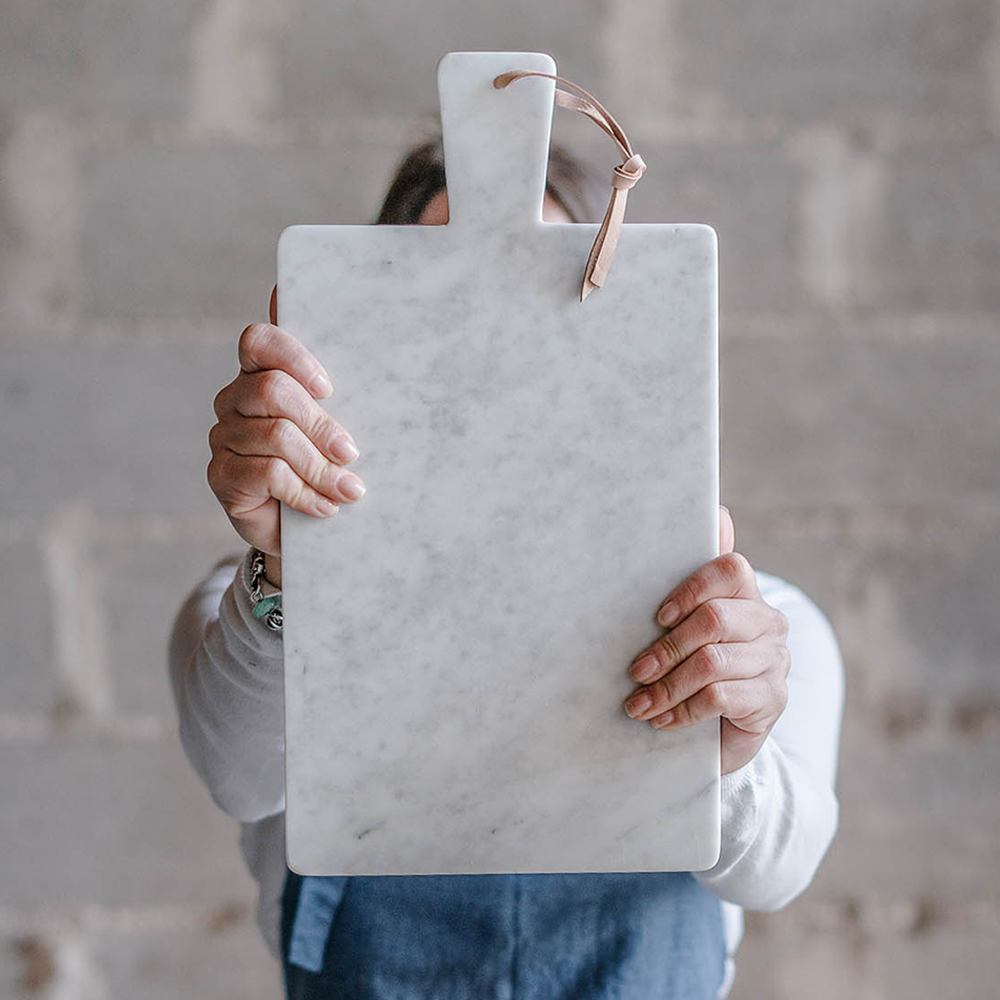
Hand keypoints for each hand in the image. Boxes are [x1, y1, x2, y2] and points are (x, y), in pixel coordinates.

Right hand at [207, 287, 364, 574]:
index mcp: (260, 374)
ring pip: (276, 437)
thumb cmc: (322, 463)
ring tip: (349, 490)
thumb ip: (328, 384)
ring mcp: (223, 436)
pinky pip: (268, 474)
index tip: (329, 388)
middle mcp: (234, 399)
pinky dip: (305, 493)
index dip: (293, 357)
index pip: (259, 341)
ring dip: (321, 468)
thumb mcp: (333, 423)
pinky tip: (326, 507)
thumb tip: (303, 304)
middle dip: (321, 424)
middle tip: (351, 453)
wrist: (303, 525)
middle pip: (273, 391)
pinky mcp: (221, 475)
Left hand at [621, 507, 790, 774]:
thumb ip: (695, 578)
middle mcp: (768, 623)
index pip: (730, 569)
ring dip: (667, 686)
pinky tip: (662, 720)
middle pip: (714, 619)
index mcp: (746, 594)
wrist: (725, 731)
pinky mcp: (773, 700)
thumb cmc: (699, 667)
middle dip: (666, 647)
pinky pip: (720, 698)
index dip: (691, 588)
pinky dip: (683, 710)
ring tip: (638, 703)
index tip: (657, 616)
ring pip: (712, 663)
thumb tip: (718, 511)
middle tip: (635, 671)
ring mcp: (775, 662)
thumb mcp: (689, 626)